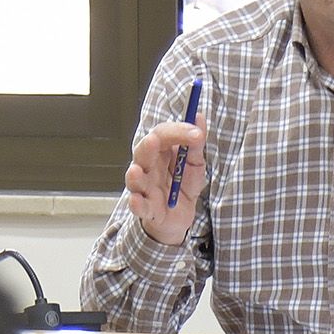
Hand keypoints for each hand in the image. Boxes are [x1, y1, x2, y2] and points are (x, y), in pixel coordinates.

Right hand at [122, 117, 209, 244]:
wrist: (179, 217)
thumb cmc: (182, 186)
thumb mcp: (194, 164)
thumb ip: (195, 144)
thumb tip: (198, 116)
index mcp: (159, 152)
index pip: (162, 134)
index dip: (177, 131)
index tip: (197, 134)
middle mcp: (148, 167)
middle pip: (143, 152)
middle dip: (148, 146)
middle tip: (155, 141)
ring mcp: (144, 188)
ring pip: (135, 179)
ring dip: (135, 176)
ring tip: (137, 171)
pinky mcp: (147, 209)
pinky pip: (138, 206)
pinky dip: (136, 204)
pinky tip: (136, 200)